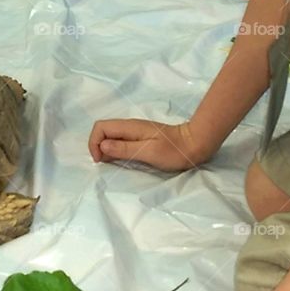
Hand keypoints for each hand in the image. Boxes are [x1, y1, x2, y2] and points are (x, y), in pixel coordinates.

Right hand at [88, 119, 210, 171]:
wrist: (195, 145)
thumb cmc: (174, 151)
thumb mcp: (148, 152)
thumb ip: (124, 149)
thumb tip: (102, 146)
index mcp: (129, 127)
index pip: (100, 127)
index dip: (94, 143)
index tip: (100, 160)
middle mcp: (129, 126)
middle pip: (103, 130)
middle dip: (97, 146)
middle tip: (105, 164)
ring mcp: (135, 131)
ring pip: (110, 136)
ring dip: (106, 149)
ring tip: (112, 164)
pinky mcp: (140, 137)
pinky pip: (120, 141)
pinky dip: (115, 150)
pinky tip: (121, 160)